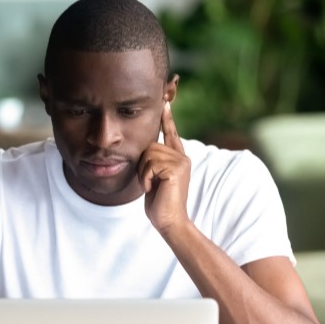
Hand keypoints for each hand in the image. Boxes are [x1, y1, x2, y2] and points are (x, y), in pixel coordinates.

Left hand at [138, 101, 190, 234]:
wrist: (170, 222)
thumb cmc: (159, 204)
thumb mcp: (155, 178)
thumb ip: (154, 162)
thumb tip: (146, 149)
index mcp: (178, 158)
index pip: (171, 133)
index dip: (167, 118)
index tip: (164, 101)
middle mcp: (182, 157)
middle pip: (150, 145)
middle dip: (142, 165)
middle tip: (149, 182)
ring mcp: (181, 162)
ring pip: (148, 154)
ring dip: (143, 173)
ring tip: (152, 186)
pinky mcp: (176, 169)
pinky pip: (150, 165)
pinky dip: (145, 178)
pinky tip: (152, 189)